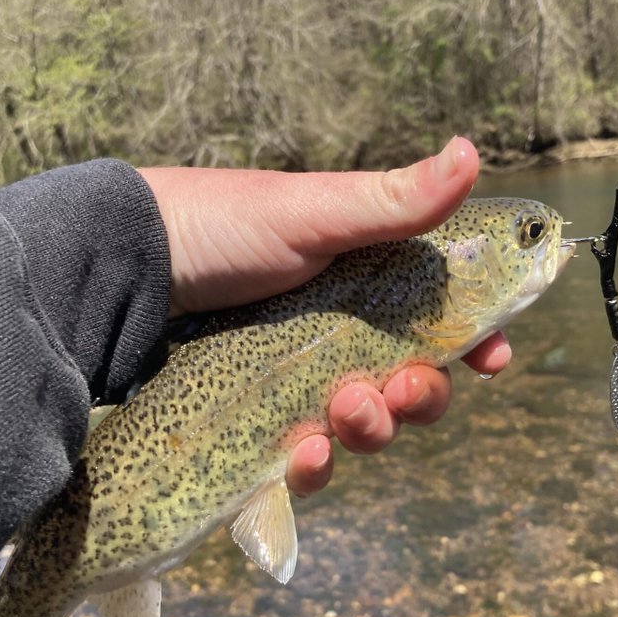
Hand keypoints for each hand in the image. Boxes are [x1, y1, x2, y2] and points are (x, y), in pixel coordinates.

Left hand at [139, 138, 511, 495]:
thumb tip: (473, 151)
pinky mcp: (256, 422)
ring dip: (372, 430)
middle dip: (421, 397)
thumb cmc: (223, 227)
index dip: (475, 343)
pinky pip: (303, 460)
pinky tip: (305, 456)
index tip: (493, 361)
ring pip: (362, 427)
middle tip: (403, 390)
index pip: (439, 320)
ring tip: (347, 411)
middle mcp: (337, 334)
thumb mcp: (313, 213)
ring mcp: (297, 381)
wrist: (125, 270)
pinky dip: (313, 465)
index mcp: (364, 282)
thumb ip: (394, 202)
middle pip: (410, 385)